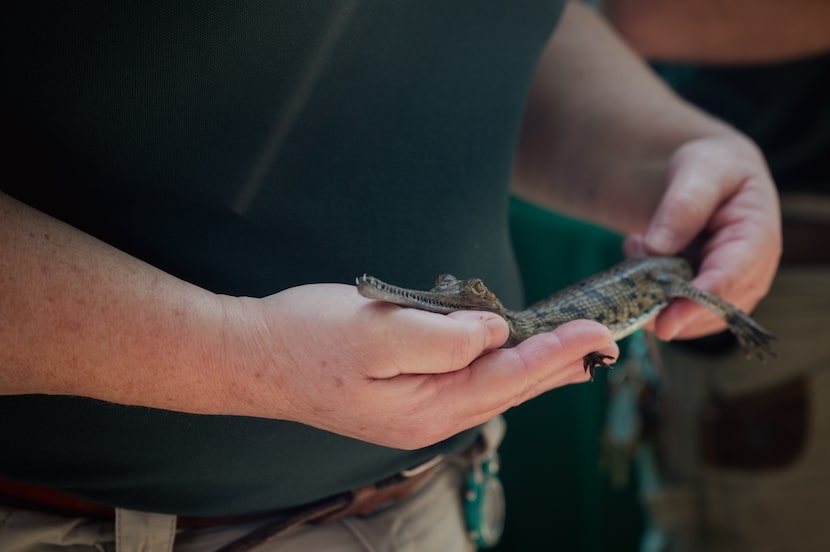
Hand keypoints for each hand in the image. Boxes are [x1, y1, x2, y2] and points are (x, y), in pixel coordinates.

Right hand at [219, 284, 616, 448]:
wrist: (251, 357)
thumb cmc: (306, 338)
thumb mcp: (377, 332)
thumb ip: (444, 337)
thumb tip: (494, 332)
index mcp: (427, 406)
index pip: (509, 376)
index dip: (557, 352)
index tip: (599, 334)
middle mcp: (427, 418)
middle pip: (507, 388)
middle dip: (557, 364)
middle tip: (602, 342)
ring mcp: (413, 411)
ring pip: (489, 387)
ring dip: (531, 367)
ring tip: (569, 353)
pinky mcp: (401, 396)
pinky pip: (465, 382)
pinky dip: (496, 366)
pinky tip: (506, 356)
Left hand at [625, 135, 781, 340]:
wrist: (709, 179)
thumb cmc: (710, 169)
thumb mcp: (700, 170)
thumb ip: (683, 205)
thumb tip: (658, 247)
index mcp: (757, 237)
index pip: (729, 280)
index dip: (696, 303)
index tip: (664, 320)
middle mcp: (751, 273)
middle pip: (709, 310)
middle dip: (664, 295)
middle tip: (635, 248)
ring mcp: (730, 291)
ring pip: (690, 319)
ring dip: (654, 293)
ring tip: (638, 244)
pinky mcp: (707, 299)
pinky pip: (677, 314)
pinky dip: (651, 295)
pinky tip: (641, 255)